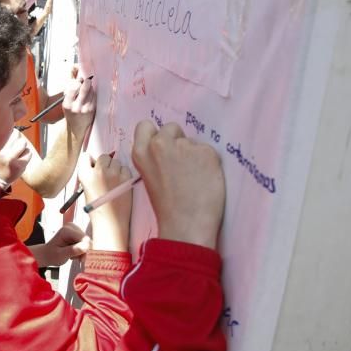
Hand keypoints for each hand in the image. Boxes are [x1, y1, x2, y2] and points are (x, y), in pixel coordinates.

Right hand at [0, 129, 33, 185]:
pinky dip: (26, 156)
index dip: (9, 134)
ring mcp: (8, 158)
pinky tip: (18, 162)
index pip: (6, 129)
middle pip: (16, 134)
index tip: (6, 141)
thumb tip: (14, 116)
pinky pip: (28, 153)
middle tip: (10, 151)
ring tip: (15, 156)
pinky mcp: (17, 165)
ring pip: (23, 143)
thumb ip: (3, 133)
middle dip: (16, 141)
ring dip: (22, 148)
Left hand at [30, 223, 89, 267]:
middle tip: (73, 258)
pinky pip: (85, 243)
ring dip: (81, 252)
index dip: (85, 250)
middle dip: (83, 252)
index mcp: (67, 230)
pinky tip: (73, 252)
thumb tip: (86, 247)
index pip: (84, 239)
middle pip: (87, 240)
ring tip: (71, 255)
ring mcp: (75, 229)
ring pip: (87, 243)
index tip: (81, 260)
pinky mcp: (77, 233)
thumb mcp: (61, 255)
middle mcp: (72, 227)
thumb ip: (73, 250)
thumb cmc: (52, 255)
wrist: (48, 254)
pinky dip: (80, 250)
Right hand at [61, 71, 95, 136]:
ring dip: (90, 87)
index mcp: (67, 104)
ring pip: (90, 92)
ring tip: (88, 88)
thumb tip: (77, 77)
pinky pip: (94, 97)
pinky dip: (93, 93)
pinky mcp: (92, 109)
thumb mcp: (67, 104)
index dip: (77, 82)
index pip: (73, 89)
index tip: (80, 79)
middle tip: (87, 78)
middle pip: (84, 89)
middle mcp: (76, 107)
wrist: (78, 127)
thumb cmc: (72, 113)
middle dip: (86, 82)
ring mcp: (85, 108)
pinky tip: (91, 94)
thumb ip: (70, 92)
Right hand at [78, 153, 132, 251]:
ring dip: (116, 168)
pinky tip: (121, 185)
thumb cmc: (97, 209)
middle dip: (105, 164)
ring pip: (116, 161)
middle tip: (106, 176)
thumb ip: (90, 175)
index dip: (91, 161)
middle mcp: (98, 172)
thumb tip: (98, 163)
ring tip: (114, 183)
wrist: (110, 223)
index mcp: (84, 175)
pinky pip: (126, 168)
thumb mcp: (86, 189)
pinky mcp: (126, 178)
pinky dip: (125, 174)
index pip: (86, 156)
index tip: (94, 167)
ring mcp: (113, 174)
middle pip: (103, 156)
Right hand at [131, 121, 224, 248]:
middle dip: (178, 141)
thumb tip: (170, 145)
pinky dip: (209, 163)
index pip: (145, 125)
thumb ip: (154, 157)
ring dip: (194, 154)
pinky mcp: (206, 152)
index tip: (164, 147)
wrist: (186, 225)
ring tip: (194, 177)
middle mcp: (160, 144)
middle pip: (171, 128)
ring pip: (192, 141)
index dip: (157, 134)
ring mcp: (184, 146)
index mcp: (141, 152)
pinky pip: (208, 151)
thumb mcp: (149, 176)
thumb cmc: (167, 206)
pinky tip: (205, 180)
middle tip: (181, 164)